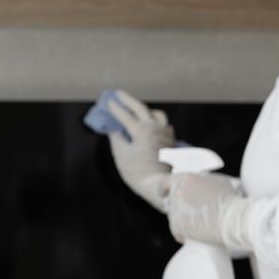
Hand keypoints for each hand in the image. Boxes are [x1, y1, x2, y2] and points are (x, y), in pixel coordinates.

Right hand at [104, 90, 173, 212]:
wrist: (158, 184)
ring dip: (146, 109)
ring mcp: (165, 134)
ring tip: (136, 109)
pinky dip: (156, 120)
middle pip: (141, 108)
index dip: (115, 108)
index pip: (125, 116)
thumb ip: (117, 138)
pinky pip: (164, 124)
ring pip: (157, 115)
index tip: (108, 101)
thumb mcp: (121, 155)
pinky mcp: (170, 141)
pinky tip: (151, 124)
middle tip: (118, 93)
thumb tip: (114, 128)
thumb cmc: (136, 172)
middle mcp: (155, 128)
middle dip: (128, 100)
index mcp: (142, 131)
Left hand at [167, 172, 248, 254]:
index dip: (165, 189)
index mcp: (185, 179)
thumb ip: (205, 182)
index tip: (165, 194)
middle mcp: (177, 192)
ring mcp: (175, 210)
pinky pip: (178, 232)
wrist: (233, 219)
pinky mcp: (176, 226)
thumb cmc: (230, 201)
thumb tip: (205, 187)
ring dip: (184, 222)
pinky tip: (199, 234)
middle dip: (180, 208)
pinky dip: (186, 235)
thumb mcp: (219, 182)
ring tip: (202, 225)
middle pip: (171, 202)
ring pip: (175, 218)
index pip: (165, 183)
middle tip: (194, 214)